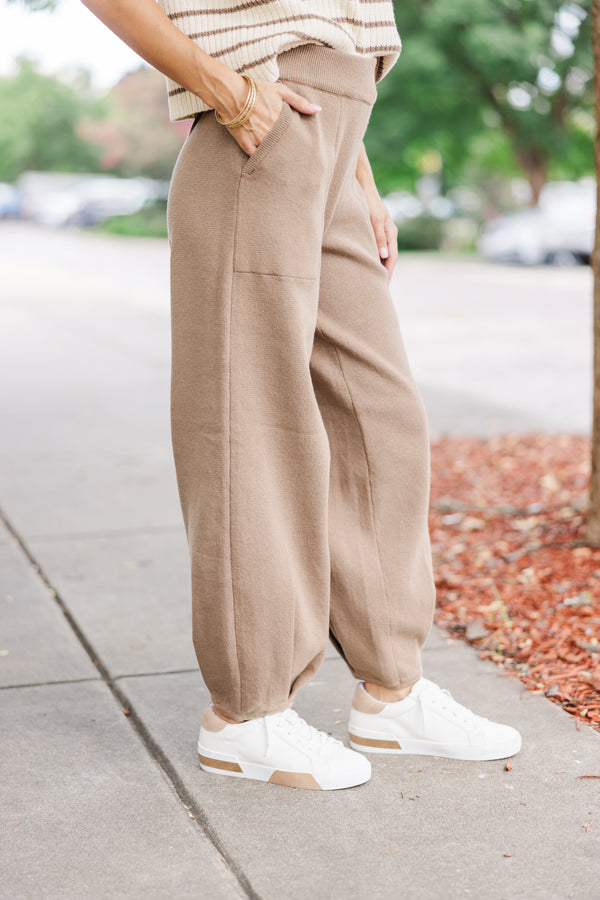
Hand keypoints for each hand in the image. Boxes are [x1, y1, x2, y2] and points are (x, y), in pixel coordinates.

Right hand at [214, 75, 320, 155]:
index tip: (302, 146)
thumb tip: (318, 110)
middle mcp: (271, 132)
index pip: (295, 138)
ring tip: (282, 162)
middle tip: (295, 159)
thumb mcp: (280, 91)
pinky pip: (256, 157)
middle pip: (284, 147)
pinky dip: (261, 159)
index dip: (298, 142)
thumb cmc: (256, 90)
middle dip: (288, 151)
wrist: (231, 93)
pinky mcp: (246, 144)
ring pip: (272, 153)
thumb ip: (299, 102)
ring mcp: (258, 140)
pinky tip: (266, 162)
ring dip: (276, 156)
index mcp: (282, 121)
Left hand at [355, 144, 397, 282]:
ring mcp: (382, 232)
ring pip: (382, 254)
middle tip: (379, 290)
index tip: (383, 286)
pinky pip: (376, 249)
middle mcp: (388, 234)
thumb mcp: (374, 219)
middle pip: (389, 259)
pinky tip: (366, 265)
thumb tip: (383, 257)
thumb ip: (378, 238)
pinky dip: (373, 258)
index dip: (388, 273)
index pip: (392, 259)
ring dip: (379, 267)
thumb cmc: (368, 201)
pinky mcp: (374, 230)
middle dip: (385, 273)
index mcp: (391, 233)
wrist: (362, 184)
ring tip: (372, 281)